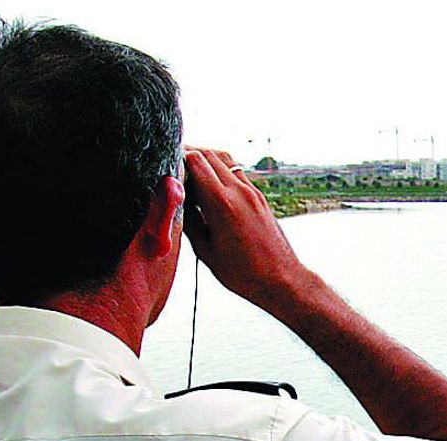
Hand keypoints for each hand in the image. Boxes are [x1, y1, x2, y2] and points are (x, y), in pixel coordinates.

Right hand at [182, 148, 311, 309]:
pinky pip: (236, 172)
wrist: (282, 280)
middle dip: (188, 154)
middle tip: (172, 167)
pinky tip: (210, 187)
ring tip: (189, 175)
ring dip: (205, 160)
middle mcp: (240, 192)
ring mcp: (252, 192)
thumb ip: (189, 221)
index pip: (195, 160)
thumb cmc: (244, 273)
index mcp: (222, 204)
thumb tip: (173, 201)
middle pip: (209, 154)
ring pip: (224, 159)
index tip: (164, 166)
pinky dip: (220, 171)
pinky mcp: (259, 197)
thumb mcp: (205, 251)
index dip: (176, 158)